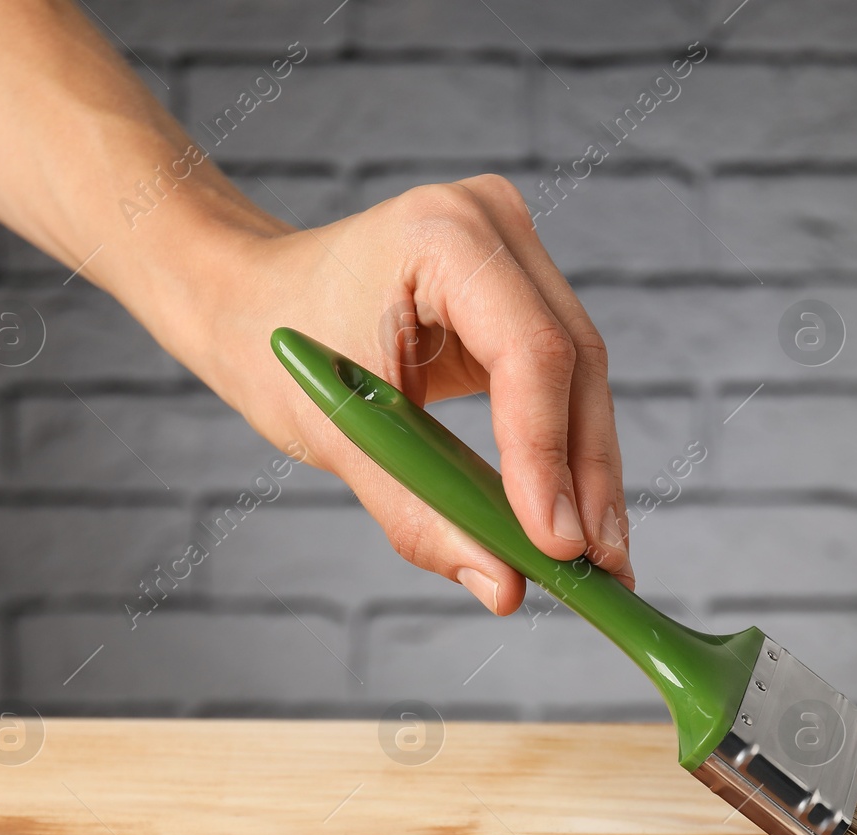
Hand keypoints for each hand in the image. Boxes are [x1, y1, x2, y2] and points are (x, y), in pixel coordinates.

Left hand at [159, 175, 632, 615]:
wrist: (253, 301)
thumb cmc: (277, 351)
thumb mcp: (337, 436)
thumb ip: (420, 514)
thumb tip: (505, 587)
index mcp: (441, 234)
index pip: (528, 351)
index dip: (548, 453)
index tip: (558, 545)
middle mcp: (493, 225)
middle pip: (574, 364)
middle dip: (587, 476)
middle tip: (601, 568)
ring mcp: (516, 250)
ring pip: (582, 377)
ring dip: (592, 473)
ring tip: (603, 560)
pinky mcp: (523, 288)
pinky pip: (563, 379)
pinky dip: (568, 451)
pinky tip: (580, 516)